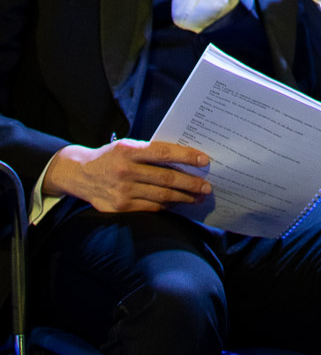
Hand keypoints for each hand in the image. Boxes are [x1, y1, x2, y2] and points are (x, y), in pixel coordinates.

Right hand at [43, 139, 212, 214]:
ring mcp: (122, 192)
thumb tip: (183, 159)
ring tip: (198, 197)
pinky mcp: (120, 208)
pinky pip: (150, 208)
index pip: (164, 153)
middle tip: (207, 186)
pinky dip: (167, 206)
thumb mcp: (128, 146)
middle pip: (166, 179)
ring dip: (183, 198)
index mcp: (130, 151)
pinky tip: (178, 204)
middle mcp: (126, 171)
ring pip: (161, 197)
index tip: (204, 160)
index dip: (186, 157)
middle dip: (190, 183)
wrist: (80, 174)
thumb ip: (150, 152)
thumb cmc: (111, 157)